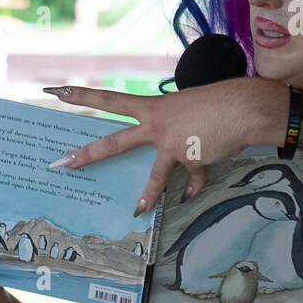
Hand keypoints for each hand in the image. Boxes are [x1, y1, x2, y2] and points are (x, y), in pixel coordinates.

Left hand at [43, 78, 284, 214]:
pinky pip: (191, 180)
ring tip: (137, 209)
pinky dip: (193, 187)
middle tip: (62, 164)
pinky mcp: (191, 161)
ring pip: (154, 177)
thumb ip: (171, 124)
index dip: (83, 96)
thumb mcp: (186, 106)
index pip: (110, 100)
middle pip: (115, 143)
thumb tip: (171, 147)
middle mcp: (157, 127)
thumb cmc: (218, 101)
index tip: (58, 92)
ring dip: (147, 195)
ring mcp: (172, 146)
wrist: (244, 108)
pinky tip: (191, 195)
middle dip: (87, 155)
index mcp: (153, 107)